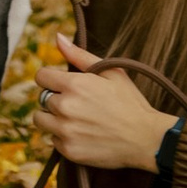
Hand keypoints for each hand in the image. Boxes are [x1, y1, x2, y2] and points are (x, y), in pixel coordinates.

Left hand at [39, 37, 173, 171]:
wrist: (145, 139)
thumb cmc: (130, 102)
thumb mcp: (111, 72)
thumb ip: (79, 55)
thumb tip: (57, 36)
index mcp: (74, 84)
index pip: (41, 76)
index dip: (51, 78)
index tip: (61, 84)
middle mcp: (65, 107)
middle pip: (42, 99)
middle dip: (56, 98)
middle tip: (77, 104)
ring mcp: (66, 131)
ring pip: (41, 120)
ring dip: (53, 118)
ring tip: (76, 119)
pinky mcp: (69, 151)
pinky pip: (53, 140)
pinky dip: (64, 137)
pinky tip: (83, 134)